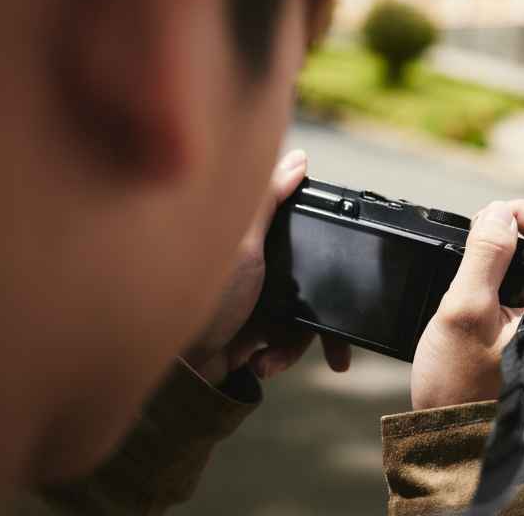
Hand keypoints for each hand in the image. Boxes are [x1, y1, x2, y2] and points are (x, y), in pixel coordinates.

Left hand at [183, 150, 350, 385]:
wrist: (179, 365)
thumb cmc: (204, 299)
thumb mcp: (242, 243)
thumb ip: (270, 199)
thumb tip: (299, 158)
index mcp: (257, 240)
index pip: (303, 235)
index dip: (325, 251)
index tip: (344, 265)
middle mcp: (258, 267)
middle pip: (311, 283)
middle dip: (321, 317)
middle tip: (335, 342)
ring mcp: (257, 301)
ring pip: (303, 317)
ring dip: (293, 344)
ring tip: (272, 358)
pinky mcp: (254, 332)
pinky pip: (287, 341)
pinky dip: (279, 355)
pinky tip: (261, 363)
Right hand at [410, 200, 523, 409]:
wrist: (467, 450)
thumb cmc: (461, 388)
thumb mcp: (463, 310)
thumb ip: (485, 255)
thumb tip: (499, 212)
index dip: (521, 214)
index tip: (485, 220)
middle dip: (515, 239)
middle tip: (473, 247)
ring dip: (513, 266)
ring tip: (474, 280)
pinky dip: (515, 292)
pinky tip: (486, 308)